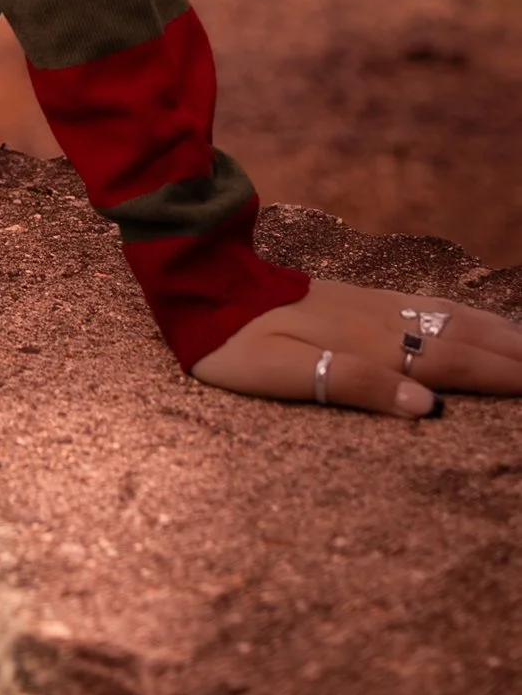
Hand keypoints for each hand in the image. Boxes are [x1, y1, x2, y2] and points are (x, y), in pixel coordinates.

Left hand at [193, 278, 521, 415]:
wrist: (203, 286)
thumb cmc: (236, 344)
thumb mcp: (281, 374)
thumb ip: (354, 386)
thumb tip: (426, 408)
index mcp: (371, 349)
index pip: (457, 367)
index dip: (509, 379)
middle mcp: (383, 324)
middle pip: (467, 341)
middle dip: (519, 357)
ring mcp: (375, 308)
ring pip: (454, 319)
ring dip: (503, 334)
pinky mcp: (363, 299)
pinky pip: (432, 307)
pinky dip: (470, 316)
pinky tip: (482, 322)